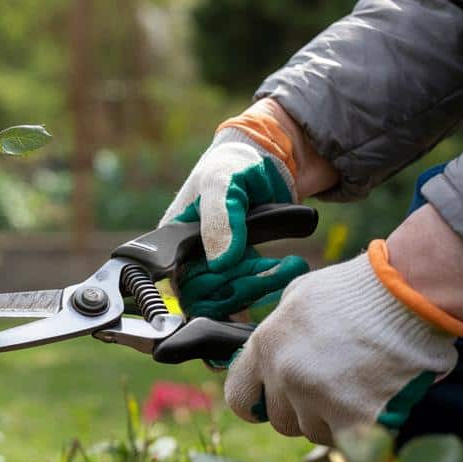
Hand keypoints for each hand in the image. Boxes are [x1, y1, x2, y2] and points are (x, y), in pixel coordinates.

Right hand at [163, 102, 304, 314]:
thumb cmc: (233, 165)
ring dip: (260, 287)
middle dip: (242, 284)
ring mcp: (215, 266)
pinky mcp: (238, 270)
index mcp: (172, 239)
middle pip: (206, 296)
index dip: (207, 284)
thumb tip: (219, 263)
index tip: (237, 269)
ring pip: (228, 299)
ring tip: (290, 265)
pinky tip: (285, 271)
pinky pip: (245, 296)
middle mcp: (189, 258)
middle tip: (274, 266)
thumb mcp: (222, 184)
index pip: (180, 281)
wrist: (267, 161)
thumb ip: (219, 220)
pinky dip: (266, 288)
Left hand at [225, 241, 462, 444]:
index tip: (272, 402)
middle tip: (333, 388)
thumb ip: (280, 330)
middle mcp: (284, 376)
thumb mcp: (300, 297)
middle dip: (303, 411)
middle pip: (281, 420)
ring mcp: (317, 398)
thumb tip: (273, 351)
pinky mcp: (354, 417)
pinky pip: (348, 441)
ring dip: (334, 420)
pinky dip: (362, 428)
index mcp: (266, 345)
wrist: (407, 293)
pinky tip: (377, 401)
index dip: (257, 403)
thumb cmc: (357, 290)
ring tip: (359, 388)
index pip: (239, 396)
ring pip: (315, 433)